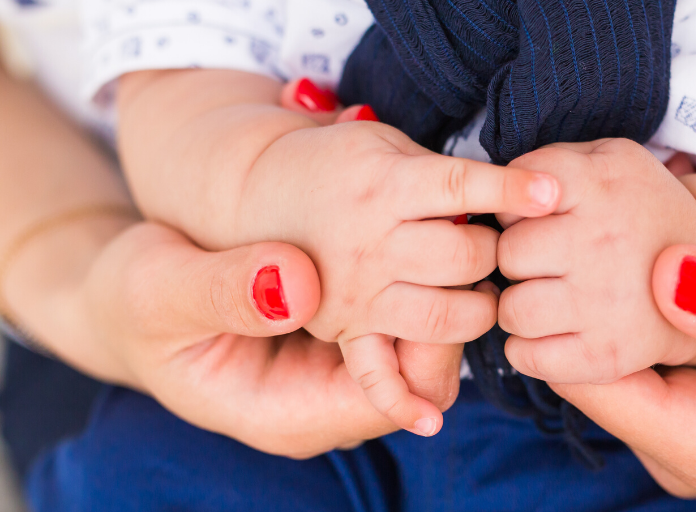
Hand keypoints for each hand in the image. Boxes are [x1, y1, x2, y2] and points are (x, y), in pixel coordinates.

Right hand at [122, 71, 561, 435]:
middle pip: (424, 375)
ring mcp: (338, 373)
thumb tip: (295, 282)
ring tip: (462, 225)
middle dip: (454, 311)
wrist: (133, 296)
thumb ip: (222, 289)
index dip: (432, 342)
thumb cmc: (137, 300)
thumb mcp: (160, 289)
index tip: (449, 273)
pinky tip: (431, 229)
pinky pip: (401, 319)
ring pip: (422, 345)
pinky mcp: (344, 337)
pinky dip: (421, 279)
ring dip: (444, 290)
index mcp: (288, 412)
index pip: (395, 396)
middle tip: (470, 237)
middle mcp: (326, 403)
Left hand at [496, 139, 695, 383]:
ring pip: (512, 311)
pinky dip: (528, 348)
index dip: (515, 208)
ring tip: (546, 297)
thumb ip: (550, 164)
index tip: (537, 218)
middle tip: (544, 262)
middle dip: (517, 259)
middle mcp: (603, 244)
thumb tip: (500, 194)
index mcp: (600, 186)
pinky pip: (527, 357)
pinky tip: (551, 331)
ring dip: (519, 306)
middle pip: (508, 254)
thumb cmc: (638, 213)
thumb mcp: (609, 159)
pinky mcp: (607, 356)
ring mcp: (605, 305)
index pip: (514, 194)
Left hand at [550, 242, 695, 494]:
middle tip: (567, 223)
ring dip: (602, 300)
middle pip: (591, 372)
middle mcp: (683, 447)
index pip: (594, 382)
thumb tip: (667, 273)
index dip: (566, 313)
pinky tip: (638, 257)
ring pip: (612, 360)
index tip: (558, 241)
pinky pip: (641, 353)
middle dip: (576, 302)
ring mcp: (687, 427)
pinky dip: (632, 305)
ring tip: (595, 230)